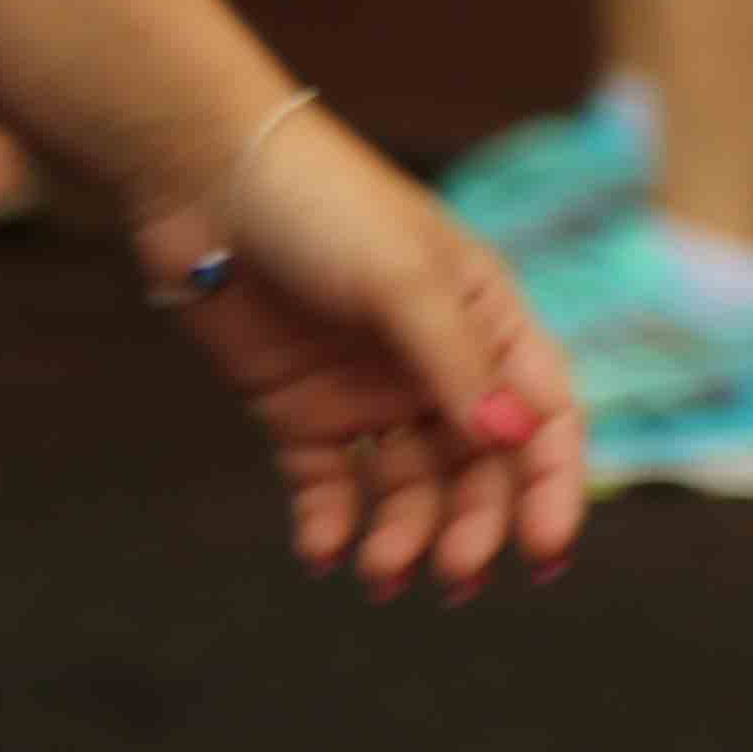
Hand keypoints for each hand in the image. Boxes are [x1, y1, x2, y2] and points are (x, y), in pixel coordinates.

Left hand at [133, 106, 583, 598]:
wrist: (200, 175)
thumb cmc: (319, 202)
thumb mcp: (403, 279)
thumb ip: (458, 365)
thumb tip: (516, 444)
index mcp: (484, 317)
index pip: (543, 413)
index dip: (552, 484)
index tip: (544, 552)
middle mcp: (434, 362)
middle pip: (478, 467)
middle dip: (473, 526)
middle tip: (453, 576)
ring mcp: (366, 388)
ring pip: (407, 487)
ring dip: (404, 535)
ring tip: (380, 572)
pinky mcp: (299, 408)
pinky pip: (329, 484)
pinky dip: (331, 524)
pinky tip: (323, 553)